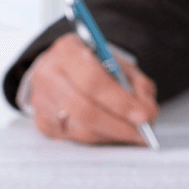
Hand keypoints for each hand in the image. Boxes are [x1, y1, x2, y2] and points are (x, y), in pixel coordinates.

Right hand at [28, 33, 158, 144]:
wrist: (66, 69)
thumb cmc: (97, 66)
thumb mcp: (122, 66)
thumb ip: (138, 85)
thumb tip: (147, 113)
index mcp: (68, 50)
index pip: (93, 81)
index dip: (120, 102)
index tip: (144, 116)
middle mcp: (48, 74)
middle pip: (84, 109)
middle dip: (119, 125)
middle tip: (143, 132)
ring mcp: (41, 100)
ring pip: (80, 128)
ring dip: (112, 134)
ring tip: (134, 133)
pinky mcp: (43, 122)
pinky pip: (75, 138)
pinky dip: (100, 139)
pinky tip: (114, 133)